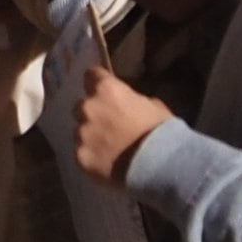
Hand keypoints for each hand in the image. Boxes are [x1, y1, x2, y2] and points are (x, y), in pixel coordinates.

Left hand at [67, 65, 171, 186]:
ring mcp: (81, 133)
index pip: (91, 75)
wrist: (160, 166)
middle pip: (82, 105)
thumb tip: (129, 102)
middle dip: (93, 113)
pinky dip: (92, 156)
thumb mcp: (153, 106)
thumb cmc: (161, 132)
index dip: (97, 82)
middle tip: (109, 124)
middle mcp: (88, 108)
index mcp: (106, 90)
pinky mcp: (80, 156)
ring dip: (91, 135)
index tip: (103, 91)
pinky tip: (106, 164)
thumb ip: (133, 100)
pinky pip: (82, 152)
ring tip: (109, 148)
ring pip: (80, 130)